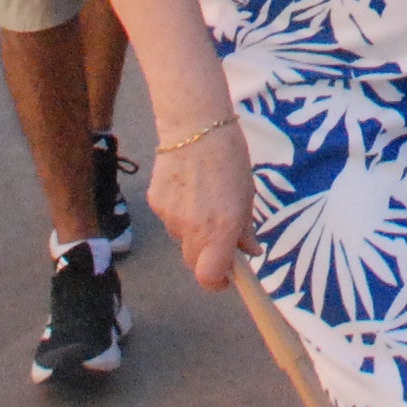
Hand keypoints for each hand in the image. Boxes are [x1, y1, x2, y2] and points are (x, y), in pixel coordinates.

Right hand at [151, 108, 256, 291]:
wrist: (195, 125)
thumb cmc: (230, 158)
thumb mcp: (247, 194)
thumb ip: (245, 229)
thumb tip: (251, 252)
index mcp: (220, 229)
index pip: (209, 277)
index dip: (219, 282)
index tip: (229, 275)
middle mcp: (193, 229)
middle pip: (195, 262)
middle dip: (208, 256)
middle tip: (220, 234)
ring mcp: (170, 218)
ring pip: (181, 239)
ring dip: (194, 231)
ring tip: (204, 199)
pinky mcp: (155, 203)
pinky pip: (169, 219)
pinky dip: (180, 213)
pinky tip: (188, 188)